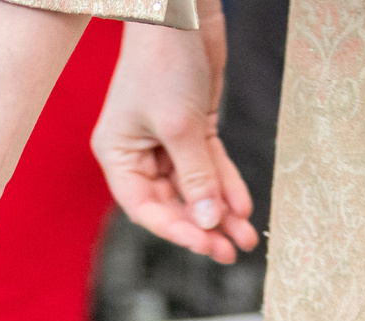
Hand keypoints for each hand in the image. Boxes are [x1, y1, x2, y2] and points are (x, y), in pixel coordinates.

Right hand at [92, 12, 256, 262]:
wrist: (181, 10)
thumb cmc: (164, 61)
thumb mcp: (180, 126)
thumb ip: (196, 178)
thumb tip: (209, 223)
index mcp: (118, 155)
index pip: (145, 208)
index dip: (176, 230)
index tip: (205, 244)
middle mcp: (140, 153)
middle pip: (173, 204)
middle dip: (204, 227)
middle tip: (230, 252)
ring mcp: (168, 142)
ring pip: (196, 189)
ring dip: (221, 213)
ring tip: (245, 238)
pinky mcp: (194, 128)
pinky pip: (211, 166)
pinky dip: (227, 185)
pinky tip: (243, 207)